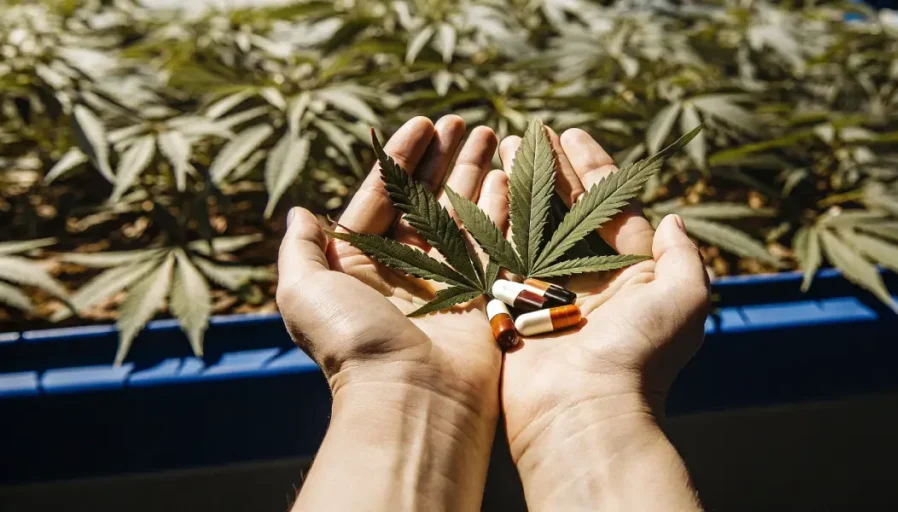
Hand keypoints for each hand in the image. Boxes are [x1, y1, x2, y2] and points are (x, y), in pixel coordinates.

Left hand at [277, 116, 506, 510]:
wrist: (410, 397)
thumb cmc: (353, 344)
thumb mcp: (304, 292)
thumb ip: (299, 250)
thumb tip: (298, 212)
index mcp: (360, 266)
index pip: (382, 197)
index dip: (400, 158)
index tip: (422, 123)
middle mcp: (404, 272)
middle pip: (425, 200)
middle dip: (442, 159)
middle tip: (461, 121)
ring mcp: (446, 283)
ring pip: (461, 214)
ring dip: (474, 173)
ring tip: (488, 134)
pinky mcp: (482, 296)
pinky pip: (493, 241)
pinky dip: (500, 207)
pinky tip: (507, 174)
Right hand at [497, 128, 708, 509]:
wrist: (584, 414)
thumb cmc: (640, 357)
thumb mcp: (685, 300)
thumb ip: (683, 256)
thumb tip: (675, 218)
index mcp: (628, 273)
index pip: (609, 205)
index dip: (592, 166)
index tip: (572, 133)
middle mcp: (586, 278)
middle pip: (566, 209)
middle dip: (550, 169)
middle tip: (531, 133)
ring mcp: (545, 292)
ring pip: (530, 224)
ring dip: (519, 185)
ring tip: (503, 147)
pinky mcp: (509, 307)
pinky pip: (500, 253)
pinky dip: (491, 219)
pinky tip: (480, 186)